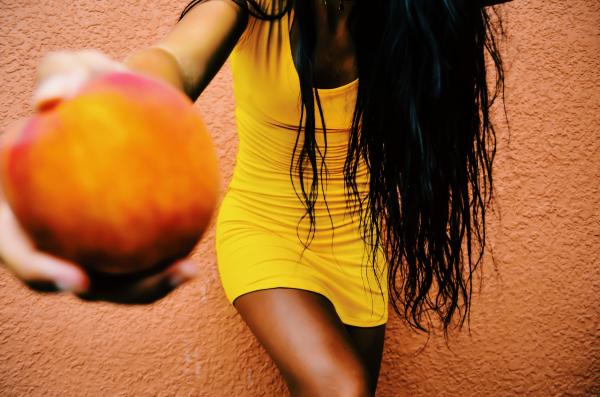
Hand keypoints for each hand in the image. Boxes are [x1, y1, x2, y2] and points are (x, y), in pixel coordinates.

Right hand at [0, 49, 199, 303]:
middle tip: (150, 280)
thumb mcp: (74, 66)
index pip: (16, 246)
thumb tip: (50, 99)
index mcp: (19, 203)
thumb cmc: (94, 87)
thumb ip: (59, 72)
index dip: (38, 271)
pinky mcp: (122, 241)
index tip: (75, 278)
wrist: (125, 105)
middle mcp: (50, 230)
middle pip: (70, 279)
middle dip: (107, 291)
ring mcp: (87, 240)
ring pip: (114, 279)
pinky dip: (167, 261)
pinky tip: (195, 258)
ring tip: (186, 271)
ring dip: (149, 287)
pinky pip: (145, 258)